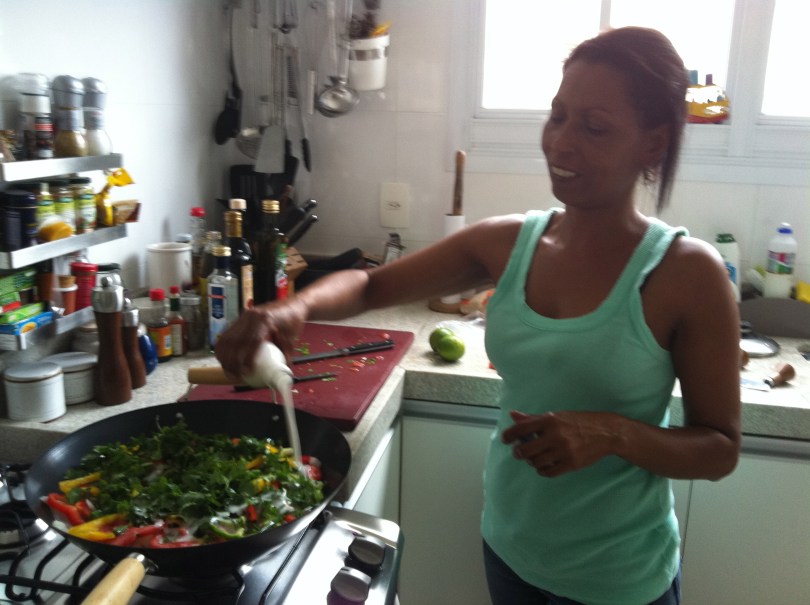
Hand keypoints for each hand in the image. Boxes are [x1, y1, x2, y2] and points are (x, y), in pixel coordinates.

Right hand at [213, 299, 305, 381]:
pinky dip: (222, 350)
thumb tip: (280, 377)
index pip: (252, 340)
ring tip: (229, 372)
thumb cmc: (292, 323)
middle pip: (234, 341)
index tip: (247, 372)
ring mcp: (243, 317)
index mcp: (265, 320)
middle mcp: (251, 316)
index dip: (247, 358)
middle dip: (232, 362)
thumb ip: (285, 358)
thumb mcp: (291, 341)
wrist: (291, 305)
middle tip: (236, 376)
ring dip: (224, 358)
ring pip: (226, 339)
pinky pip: (225, 336)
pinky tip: (225, 362)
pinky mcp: (239, 320)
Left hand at [501, 410, 618, 476]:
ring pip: (536, 462)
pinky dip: (542, 470)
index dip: (509, 435)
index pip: (521, 428)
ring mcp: (563, 450)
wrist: (606, 432)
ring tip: (534, 458)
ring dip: (531, 462)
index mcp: (549, 420)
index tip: (505, 439)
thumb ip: (533, 418)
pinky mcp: (571, 463)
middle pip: (525, 449)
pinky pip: (549, 472)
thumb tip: (513, 415)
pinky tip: (544, 466)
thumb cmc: (578, 422)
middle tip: (518, 452)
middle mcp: (555, 435)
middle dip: (518, 452)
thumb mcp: (556, 416)